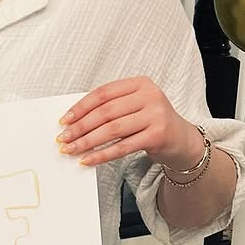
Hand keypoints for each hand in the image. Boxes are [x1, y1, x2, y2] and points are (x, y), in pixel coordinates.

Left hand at [56, 77, 202, 168]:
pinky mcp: (158, 136)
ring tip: (71, 150)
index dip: (81, 107)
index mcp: (140, 84)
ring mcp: (155, 115)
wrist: (181, 139)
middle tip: (63, 138)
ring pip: (112, 130)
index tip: (64, 120)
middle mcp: (150, 96)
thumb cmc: (151, 122)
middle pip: (106, 112)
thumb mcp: (134, 107)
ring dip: (87, 142)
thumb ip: (110, 108)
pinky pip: (122, 147)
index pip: (103, 93)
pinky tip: (87, 160)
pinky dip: (101, 155)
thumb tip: (73, 122)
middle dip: (80, 127)